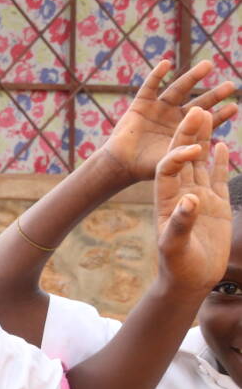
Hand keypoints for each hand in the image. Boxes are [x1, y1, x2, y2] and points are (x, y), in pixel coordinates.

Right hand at [101, 58, 236, 183]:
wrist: (121, 164)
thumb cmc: (146, 167)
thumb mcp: (168, 162)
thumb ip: (183, 156)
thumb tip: (199, 149)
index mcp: (184, 131)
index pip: (207, 121)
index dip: (220, 115)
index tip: (233, 107)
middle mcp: (174, 117)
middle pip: (198, 102)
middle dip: (214, 95)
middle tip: (231, 86)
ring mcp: (159, 109)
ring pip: (179, 89)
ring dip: (193, 77)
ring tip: (208, 66)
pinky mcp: (141, 104)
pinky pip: (150, 86)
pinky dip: (156, 75)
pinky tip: (166, 63)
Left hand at [152, 107, 231, 296]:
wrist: (191, 278)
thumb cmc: (178, 266)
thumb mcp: (175, 247)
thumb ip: (181, 224)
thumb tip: (190, 200)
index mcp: (166, 201)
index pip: (168, 170)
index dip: (176, 156)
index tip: (190, 148)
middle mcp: (181, 194)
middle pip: (183, 159)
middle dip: (188, 135)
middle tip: (195, 110)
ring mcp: (198, 197)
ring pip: (200, 163)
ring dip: (202, 140)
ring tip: (206, 115)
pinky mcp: (214, 204)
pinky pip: (216, 177)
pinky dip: (218, 161)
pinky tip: (221, 144)